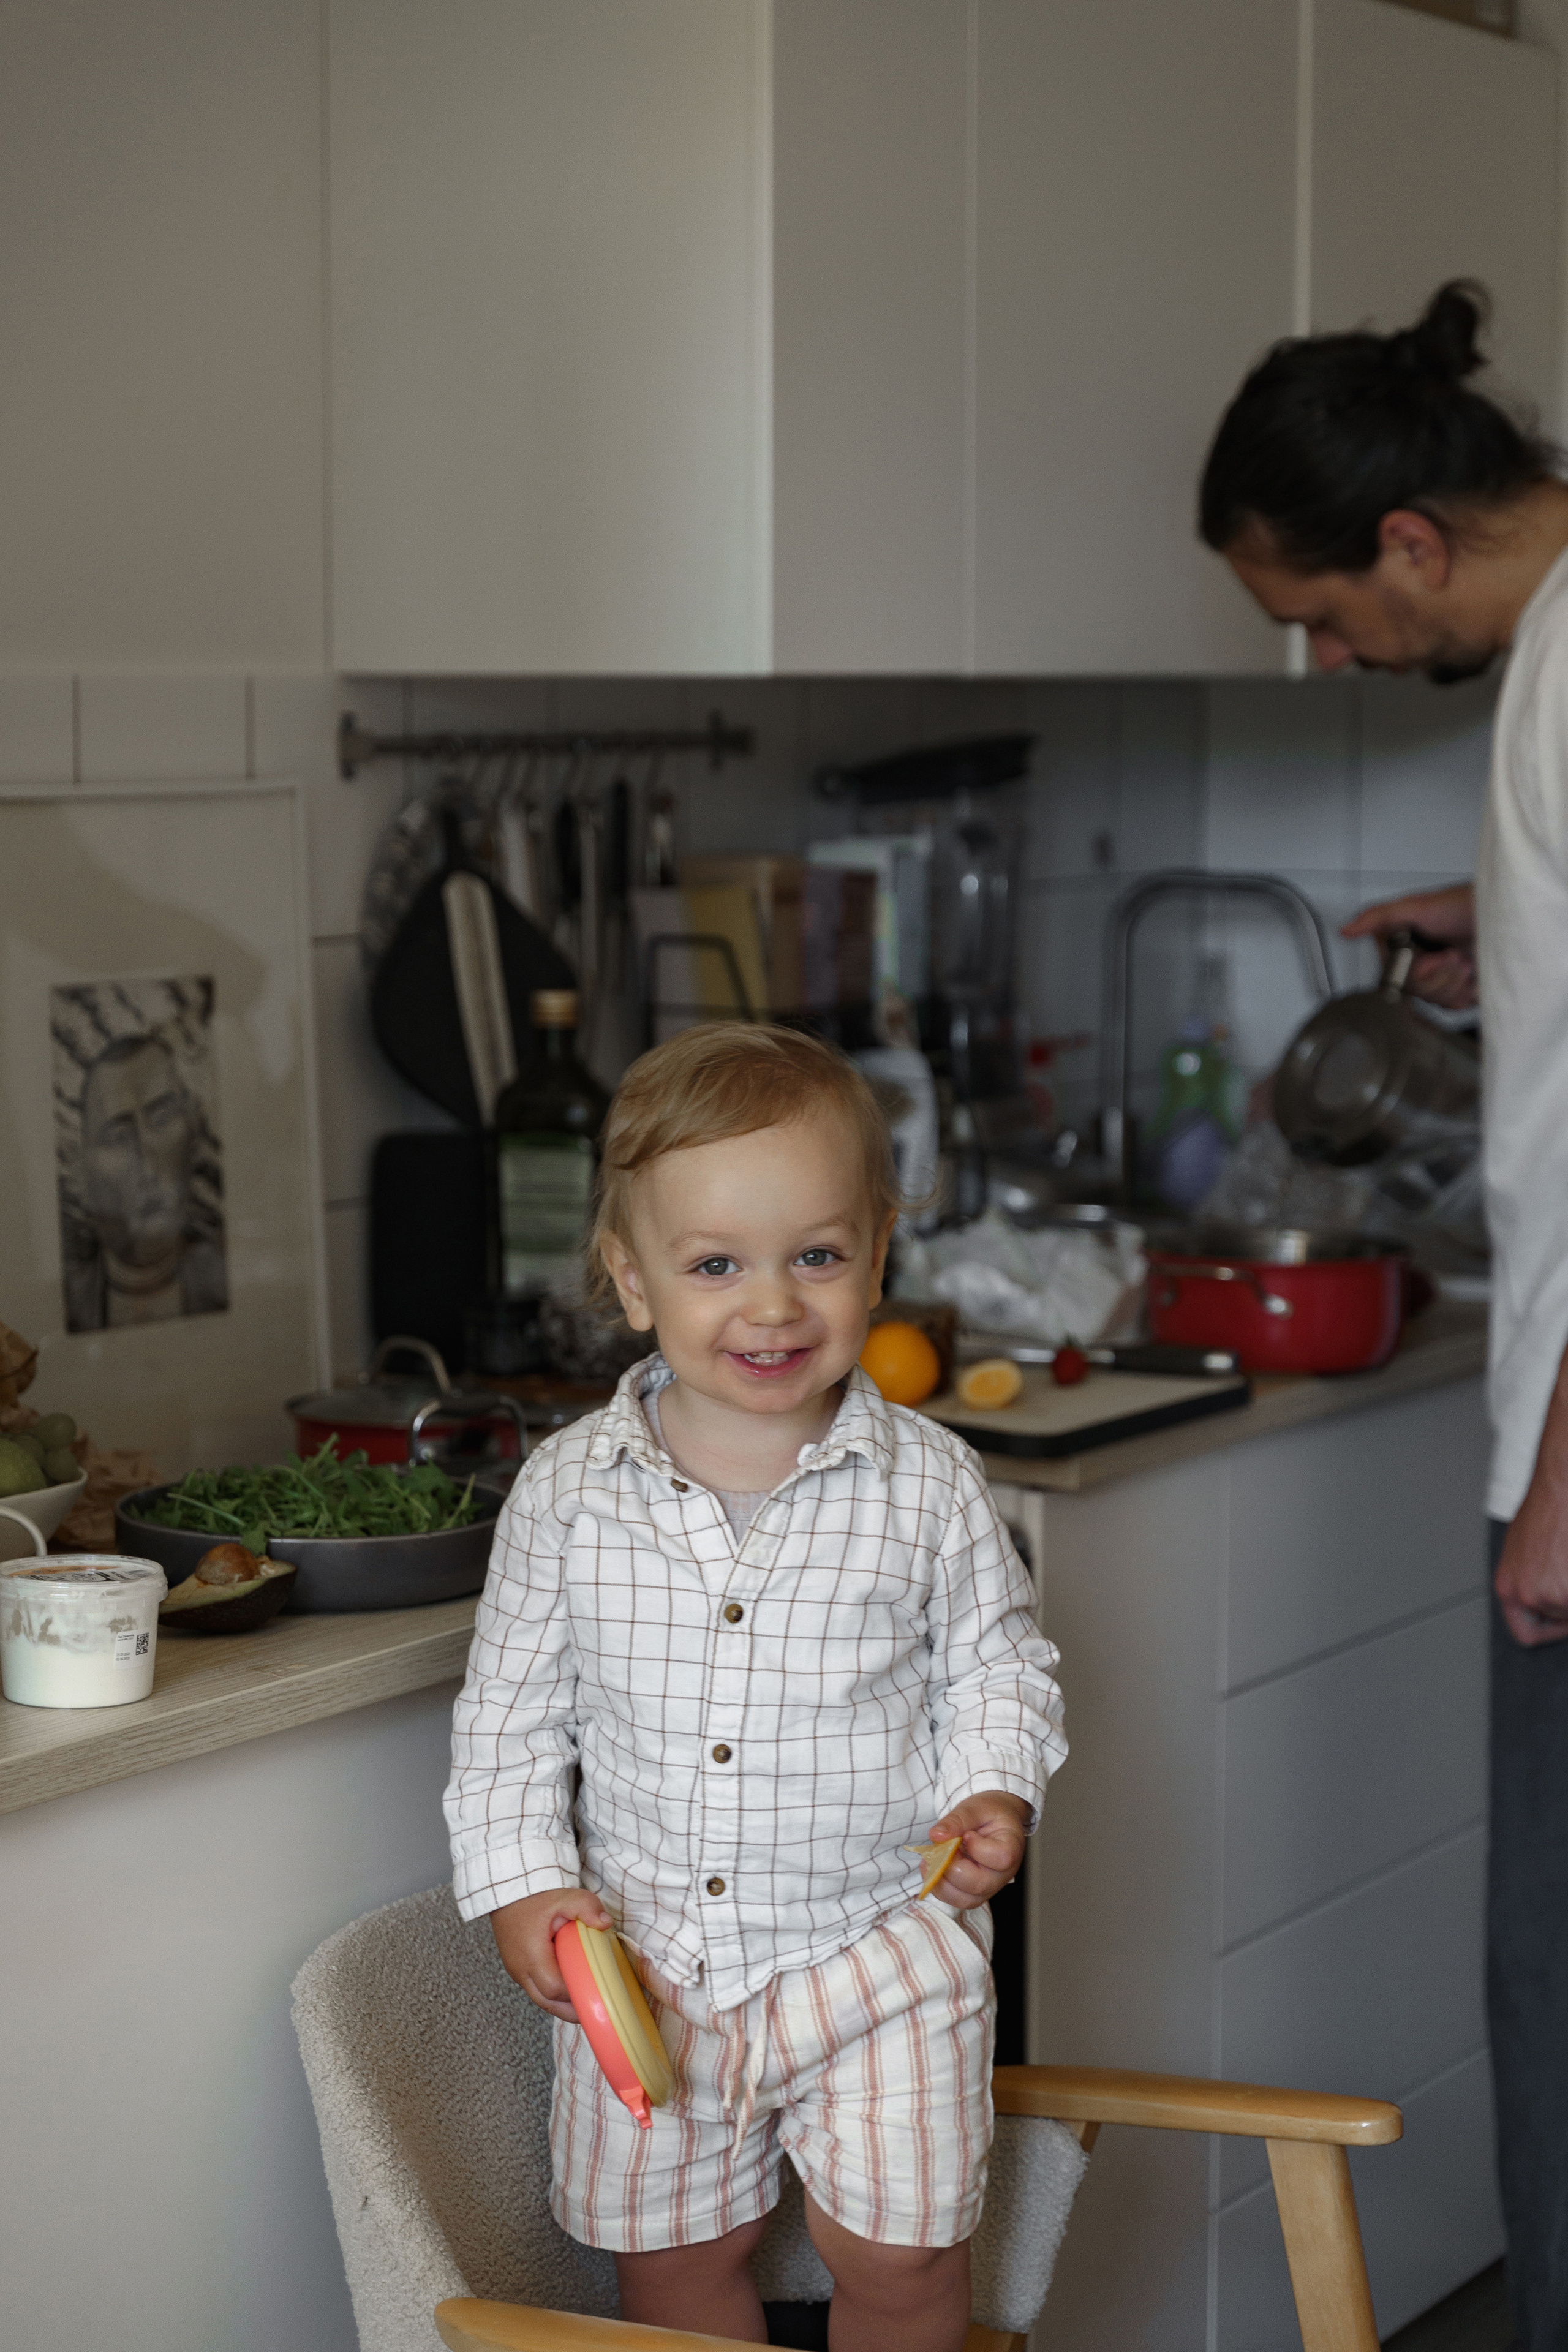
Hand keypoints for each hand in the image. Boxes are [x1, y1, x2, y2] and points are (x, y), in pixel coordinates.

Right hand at [490, 1885, 613, 2018]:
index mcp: (531, 1956)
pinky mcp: (517, 1969)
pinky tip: (569, 1986)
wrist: (507, 1892)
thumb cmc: (534, 1897)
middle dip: (570, 2009)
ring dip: (561, 2003)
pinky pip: (535, 1989)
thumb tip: (605, 1923)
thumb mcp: (564, 1896)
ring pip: (540, 1999)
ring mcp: (516, 1971)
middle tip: (595, 2009)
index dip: (575, 1995)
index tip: (596, 1994)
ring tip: (586, 2001)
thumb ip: (586, 1907)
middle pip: (546, 2002)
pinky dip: (552, 1993)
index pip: (554, 1989)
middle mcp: (520, 1970)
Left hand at [925, 1790, 1029, 1910]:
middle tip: (945, 1848)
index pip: (1000, 1858)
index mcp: (1011, 1848)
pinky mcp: (974, 1893)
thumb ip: (957, 1820)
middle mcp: (1003, 1874)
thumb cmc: (990, 1813)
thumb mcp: (975, 1807)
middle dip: (953, 1867)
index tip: (967, 1834)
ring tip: (933, 1858)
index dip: (977, 1848)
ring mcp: (989, 1887)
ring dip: (942, 1881)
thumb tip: (936, 1835)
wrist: (995, 1822)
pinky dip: (939, 1886)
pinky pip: (956, 1899)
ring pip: (966, 1899)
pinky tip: (932, 1866)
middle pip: (980, 1885)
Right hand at [1341, 883, 1476, 1009]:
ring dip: (1456, 981)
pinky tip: (1474, 972)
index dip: (1418, 974)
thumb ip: (1379, 916)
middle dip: (1440, 975)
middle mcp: (1420, 964)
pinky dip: (1468, 991)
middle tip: (1454, 953)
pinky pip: (1456, 1006)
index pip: (1397, 980)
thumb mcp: (1416, 905)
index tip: (1435, 956)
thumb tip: (1347, 929)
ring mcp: (1440, 978)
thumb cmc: (1464, 905)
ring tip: (1466, 958)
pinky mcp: (1460, 989)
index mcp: (1403, 948)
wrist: (1504, 915)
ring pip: (1436, 1002)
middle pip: (1416, 994)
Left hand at [1496, 1492, 1567, 1646]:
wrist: (1561, 1487)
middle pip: (1561, 1618)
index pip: (1527, 1633)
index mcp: (1508, 1588)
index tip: (1559, 1619)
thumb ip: (1529, 1581)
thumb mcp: (1523, 1553)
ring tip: (1567, 1555)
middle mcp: (1528, 1596)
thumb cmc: (1545, 1510)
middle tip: (1565, 1565)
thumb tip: (1543, 1601)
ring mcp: (1555, 1594)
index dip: (1548, 1630)